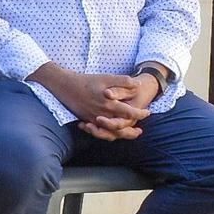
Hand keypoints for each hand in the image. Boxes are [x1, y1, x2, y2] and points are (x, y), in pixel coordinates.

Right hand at [33, 67, 152, 137]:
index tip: (147, 112)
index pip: (129, 113)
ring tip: (128, 134)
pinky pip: (100, 132)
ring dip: (121, 135)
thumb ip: (123, 82)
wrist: (65, 86)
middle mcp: (102, 114)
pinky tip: (112, 132)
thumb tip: (137, 86)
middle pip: (121, 128)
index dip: (140, 114)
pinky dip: (108, 134)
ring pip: (110, 133)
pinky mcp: (87, 120)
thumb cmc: (86, 81)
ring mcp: (94, 119)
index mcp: (109, 104)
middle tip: (140, 131)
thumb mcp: (106, 77)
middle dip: (132, 131)